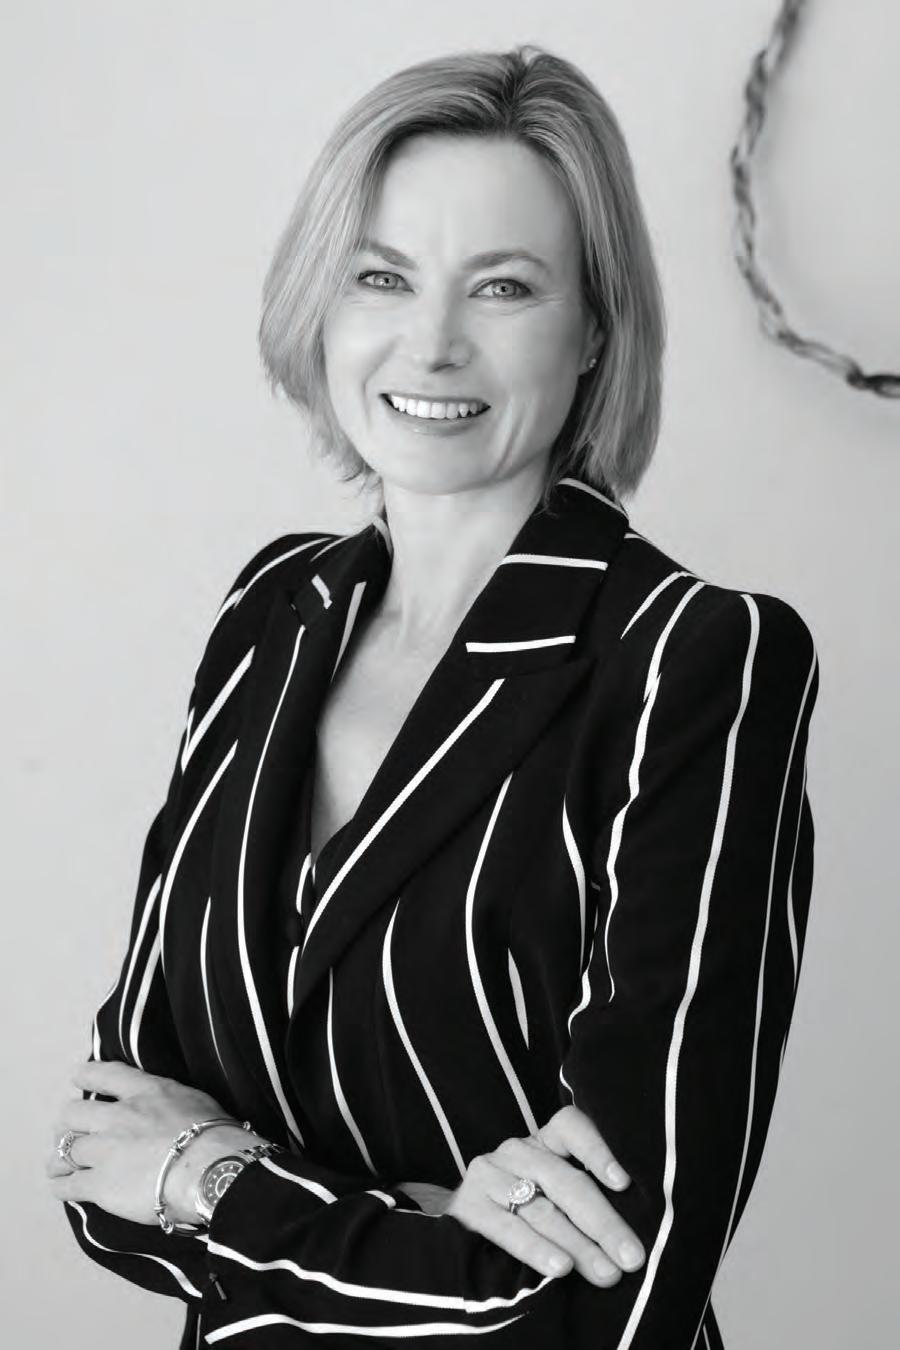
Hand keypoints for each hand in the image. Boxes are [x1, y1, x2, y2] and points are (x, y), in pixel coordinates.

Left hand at [46, 1061, 267, 1226]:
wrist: (209, 1168)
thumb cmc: (215, 1135)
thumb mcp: (194, 1100)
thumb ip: (170, 1102)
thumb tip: (171, 1112)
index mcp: (144, 1092)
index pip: (105, 1074)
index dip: (86, 1075)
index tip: (76, 1077)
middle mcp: (118, 1116)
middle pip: (73, 1114)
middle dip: (68, 1124)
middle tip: (69, 1134)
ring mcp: (105, 1150)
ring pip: (64, 1150)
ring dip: (59, 1158)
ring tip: (57, 1165)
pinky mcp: (99, 1184)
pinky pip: (67, 1185)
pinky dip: (61, 1186)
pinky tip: (61, 1188)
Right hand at [406, 1106, 645, 1286]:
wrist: (459, 1221)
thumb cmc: (523, 1211)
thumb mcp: (552, 1195)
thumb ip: (583, 1204)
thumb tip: (628, 1241)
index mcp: (544, 1142)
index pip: (571, 1127)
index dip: (598, 1151)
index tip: (624, 1183)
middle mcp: (517, 1151)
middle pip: (564, 1180)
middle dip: (603, 1223)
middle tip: (632, 1256)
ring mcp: (489, 1174)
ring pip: (541, 1210)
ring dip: (578, 1245)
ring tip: (606, 1273)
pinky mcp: (468, 1203)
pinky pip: (508, 1229)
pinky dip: (537, 1250)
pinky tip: (561, 1268)